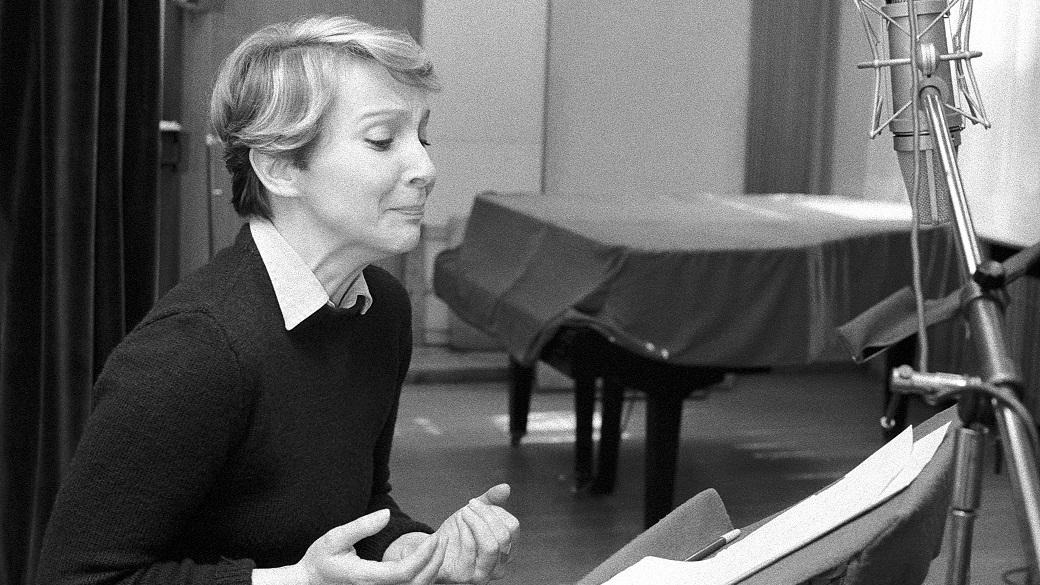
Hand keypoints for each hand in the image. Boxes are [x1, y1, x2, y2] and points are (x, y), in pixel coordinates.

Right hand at [292, 509, 445, 584]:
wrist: (308, 584)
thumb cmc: (320, 561)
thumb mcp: (335, 538)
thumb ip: (361, 526)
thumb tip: (386, 514)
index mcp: (365, 577)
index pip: (404, 572)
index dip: (424, 556)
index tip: (434, 538)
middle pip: (416, 584)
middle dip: (435, 563)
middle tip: (442, 540)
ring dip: (431, 571)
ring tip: (437, 549)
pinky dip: (421, 578)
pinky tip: (425, 562)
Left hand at [433, 484, 518, 583]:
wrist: (433, 549)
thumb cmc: (457, 533)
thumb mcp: (475, 513)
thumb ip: (491, 500)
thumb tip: (506, 487)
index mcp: (506, 551)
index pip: (513, 527)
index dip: (496, 511)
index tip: (477, 502)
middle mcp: (499, 567)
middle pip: (503, 536)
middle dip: (485, 515)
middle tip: (469, 505)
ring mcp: (484, 575)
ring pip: (490, 545)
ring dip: (475, 522)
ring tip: (463, 513)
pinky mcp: (466, 577)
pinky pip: (471, 549)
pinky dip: (464, 531)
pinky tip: (455, 525)